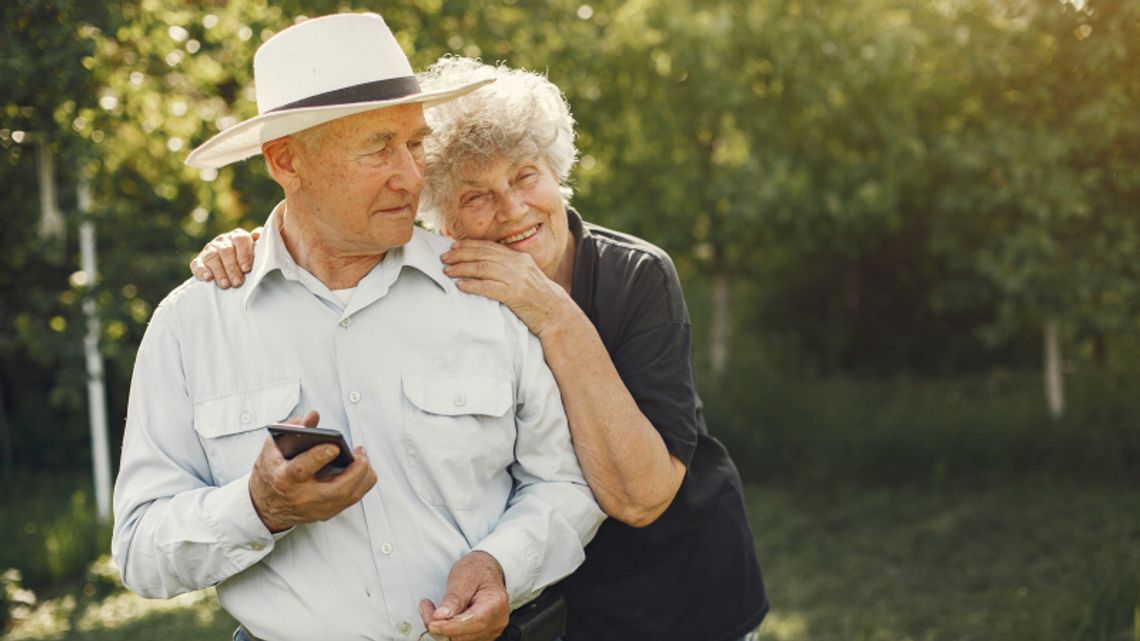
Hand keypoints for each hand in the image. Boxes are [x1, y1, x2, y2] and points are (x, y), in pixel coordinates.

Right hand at [189, 227, 261, 288]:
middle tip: (237, 282)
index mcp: (238, 236)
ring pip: (212, 258)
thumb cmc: (249, 259)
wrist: (232, 265)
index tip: (247, 269)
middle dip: (232, 268)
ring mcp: (210, 250)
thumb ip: (261, 243)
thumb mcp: (257, 250)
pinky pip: (197, 264)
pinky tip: (208, 278)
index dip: (244, 254)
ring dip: (219, 272)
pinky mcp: (199, 260)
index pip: (241, 241)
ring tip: (225, 285)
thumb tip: (258, 235)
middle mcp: (223, 241)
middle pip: (226, 252)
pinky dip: (201, 271)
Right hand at [248, 410, 375, 532]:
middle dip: (356, 470)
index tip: (334, 446)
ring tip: (362, 457)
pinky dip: (361, 483)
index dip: (319, 457)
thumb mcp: (273, 447)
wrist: (266, 506)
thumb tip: (312, 417)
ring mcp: (316, 508)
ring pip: (350, 496)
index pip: (302, 469)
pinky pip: (352, 499)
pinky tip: (361, 468)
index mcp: (284, 478)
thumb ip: (292, 428)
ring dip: (364, 475)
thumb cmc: (271, 472)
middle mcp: (302, 497)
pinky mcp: (327, 513)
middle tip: (359, 452)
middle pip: (337, 489)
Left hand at [418, 551, 509, 640]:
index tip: (432, 623)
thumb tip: (440, 617)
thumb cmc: (477, 570)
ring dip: (443, 629)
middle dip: (442, 626)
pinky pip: (461, 638)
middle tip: (425, 608)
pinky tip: (443, 617)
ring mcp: (491, 630)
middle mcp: (497, 620)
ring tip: (433, 610)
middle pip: (465, 635)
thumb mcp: (463, 577)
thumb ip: (453, 599)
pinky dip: (448, 631)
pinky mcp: (482, 635)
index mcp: (496, 603)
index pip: (474, 622)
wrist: (485, 571)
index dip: (450, 626)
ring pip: (460, 639)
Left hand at [440, 240, 574, 336]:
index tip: (453, 246)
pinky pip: (488, 287)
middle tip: (444, 258)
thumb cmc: (538, 297)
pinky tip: (460, 286)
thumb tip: (485, 264)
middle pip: (483, 254)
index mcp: (519, 257)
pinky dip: (472, 285)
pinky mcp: (513, 294)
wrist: (555, 313)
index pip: (489, 246)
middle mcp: (517, 264)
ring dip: (462, 269)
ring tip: (447, 271)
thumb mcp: (525, 275)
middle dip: (460, 255)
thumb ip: (509, 267)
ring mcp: (516, 278)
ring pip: (483, 268)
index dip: (469, 245)